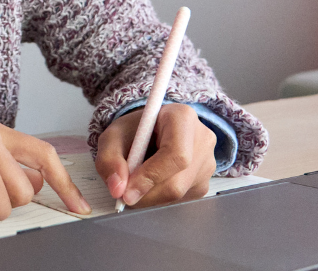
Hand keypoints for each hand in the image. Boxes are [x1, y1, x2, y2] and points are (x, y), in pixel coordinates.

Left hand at [95, 103, 216, 208]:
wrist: (151, 132)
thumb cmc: (135, 131)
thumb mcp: (113, 136)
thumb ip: (109, 159)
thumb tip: (118, 188)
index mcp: (182, 118)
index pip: (175, 155)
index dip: (150, 176)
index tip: (127, 191)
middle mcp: (202, 140)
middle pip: (177, 182)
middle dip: (146, 194)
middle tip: (123, 194)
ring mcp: (208, 163)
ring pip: (179, 195)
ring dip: (151, 197)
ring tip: (138, 179)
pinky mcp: (205, 183)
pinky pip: (181, 200)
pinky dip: (160, 199)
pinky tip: (153, 182)